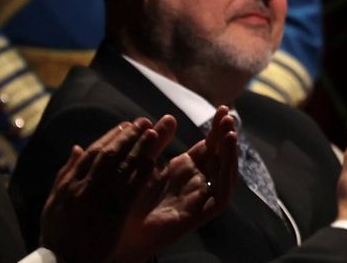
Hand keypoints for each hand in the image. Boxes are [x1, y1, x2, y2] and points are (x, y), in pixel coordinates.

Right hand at [39, 117, 172, 262]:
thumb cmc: (59, 235)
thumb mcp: (53, 204)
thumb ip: (65, 175)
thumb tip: (77, 147)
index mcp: (68, 185)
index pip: (92, 152)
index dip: (110, 137)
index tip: (124, 126)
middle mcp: (82, 188)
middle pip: (109, 154)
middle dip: (127, 136)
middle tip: (143, 122)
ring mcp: (98, 200)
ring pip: (122, 166)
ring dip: (139, 147)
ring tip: (153, 132)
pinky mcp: (113, 214)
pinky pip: (131, 187)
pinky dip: (142, 171)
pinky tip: (154, 160)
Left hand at [113, 107, 237, 261]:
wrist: (115, 238)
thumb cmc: (123, 204)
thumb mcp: (139, 167)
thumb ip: (153, 144)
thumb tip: (164, 117)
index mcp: (182, 169)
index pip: (207, 146)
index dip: (216, 129)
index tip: (221, 108)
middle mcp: (196, 182)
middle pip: (220, 155)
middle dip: (226, 134)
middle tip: (228, 113)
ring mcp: (200, 198)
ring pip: (226, 172)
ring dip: (231, 152)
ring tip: (230, 132)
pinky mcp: (201, 215)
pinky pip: (222, 194)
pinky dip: (227, 175)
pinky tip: (226, 157)